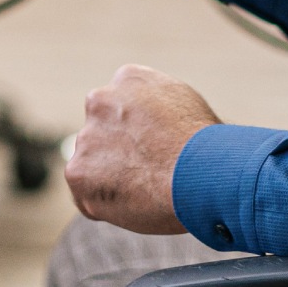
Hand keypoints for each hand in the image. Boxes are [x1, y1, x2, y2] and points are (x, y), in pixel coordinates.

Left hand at [65, 64, 220, 234]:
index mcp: (128, 79)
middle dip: (119, 155)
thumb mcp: (186, 106)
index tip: (154, 151)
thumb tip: (157, 128)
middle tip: (149, 175)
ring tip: (149, 191)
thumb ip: (158, 110)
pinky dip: (106, 206)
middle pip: (102, 135)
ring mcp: (87, 137)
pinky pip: (86, 196)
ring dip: (112, 181)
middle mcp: (100, 101)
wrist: (201, 170)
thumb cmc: (209, 147)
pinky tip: (135, 204)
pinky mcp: (78, 172)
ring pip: (92, 165)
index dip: (138, 135)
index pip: (120, 108)